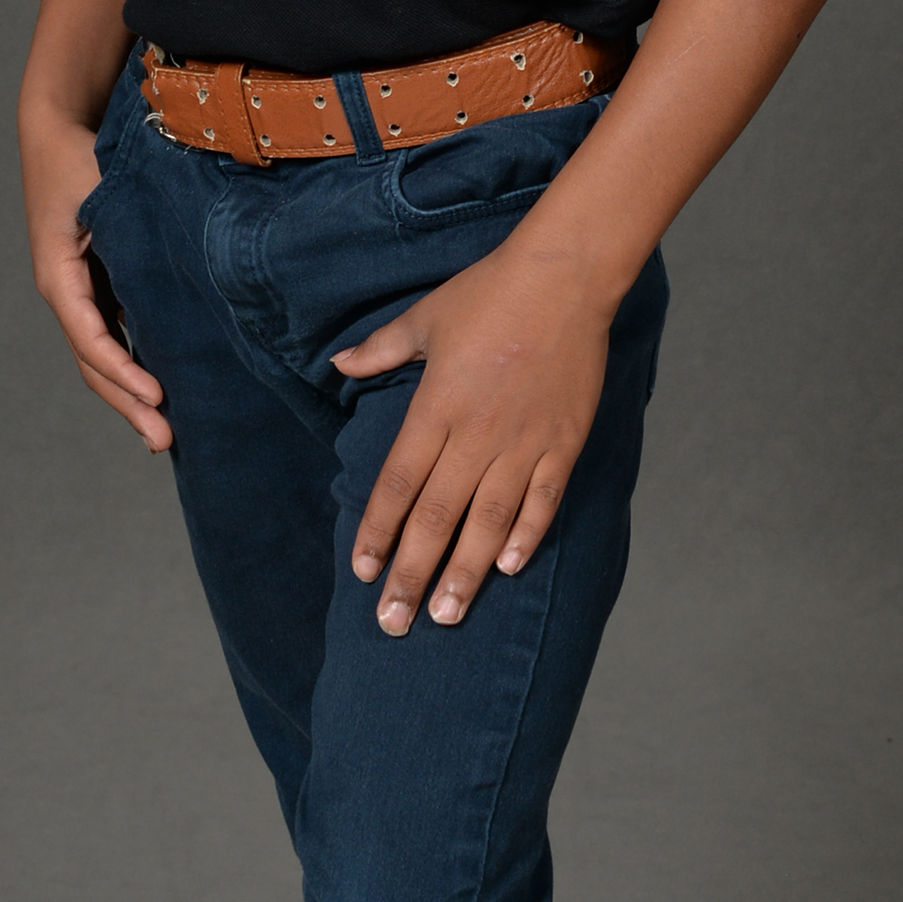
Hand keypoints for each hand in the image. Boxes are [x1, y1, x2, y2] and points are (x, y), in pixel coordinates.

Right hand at [22, 106, 169, 451]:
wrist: (59, 126)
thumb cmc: (80, 155)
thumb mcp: (102, 193)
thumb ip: (131, 233)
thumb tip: (179, 274)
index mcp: (58, 275)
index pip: (90, 338)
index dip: (122, 371)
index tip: (157, 395)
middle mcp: (64, 290)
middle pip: (94, 362)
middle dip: (128, 403)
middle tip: (164, 440)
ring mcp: (78, 290)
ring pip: (102, 356)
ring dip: (129, 394)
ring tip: (163, 431)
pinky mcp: (96, 283)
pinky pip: (113, 333)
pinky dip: (133, 364)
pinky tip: (160, 388)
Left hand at [331, 240, 615, 633]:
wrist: (564, 278)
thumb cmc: (490, 293)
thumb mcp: (426, 318)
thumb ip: (381, 349)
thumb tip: (338, 363)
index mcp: (436, 406)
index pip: (399, 483)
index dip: (378, 531)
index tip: (362, 572)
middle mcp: (477, 434)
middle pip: (437, 517)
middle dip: (411, 573)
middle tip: (393, 623)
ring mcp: (524, 442)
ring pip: (488, 521)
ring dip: (465, 572)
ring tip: (445, 614)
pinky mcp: (563, 442)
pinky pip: (543, 499)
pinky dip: (526, 535)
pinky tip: (508, 569)